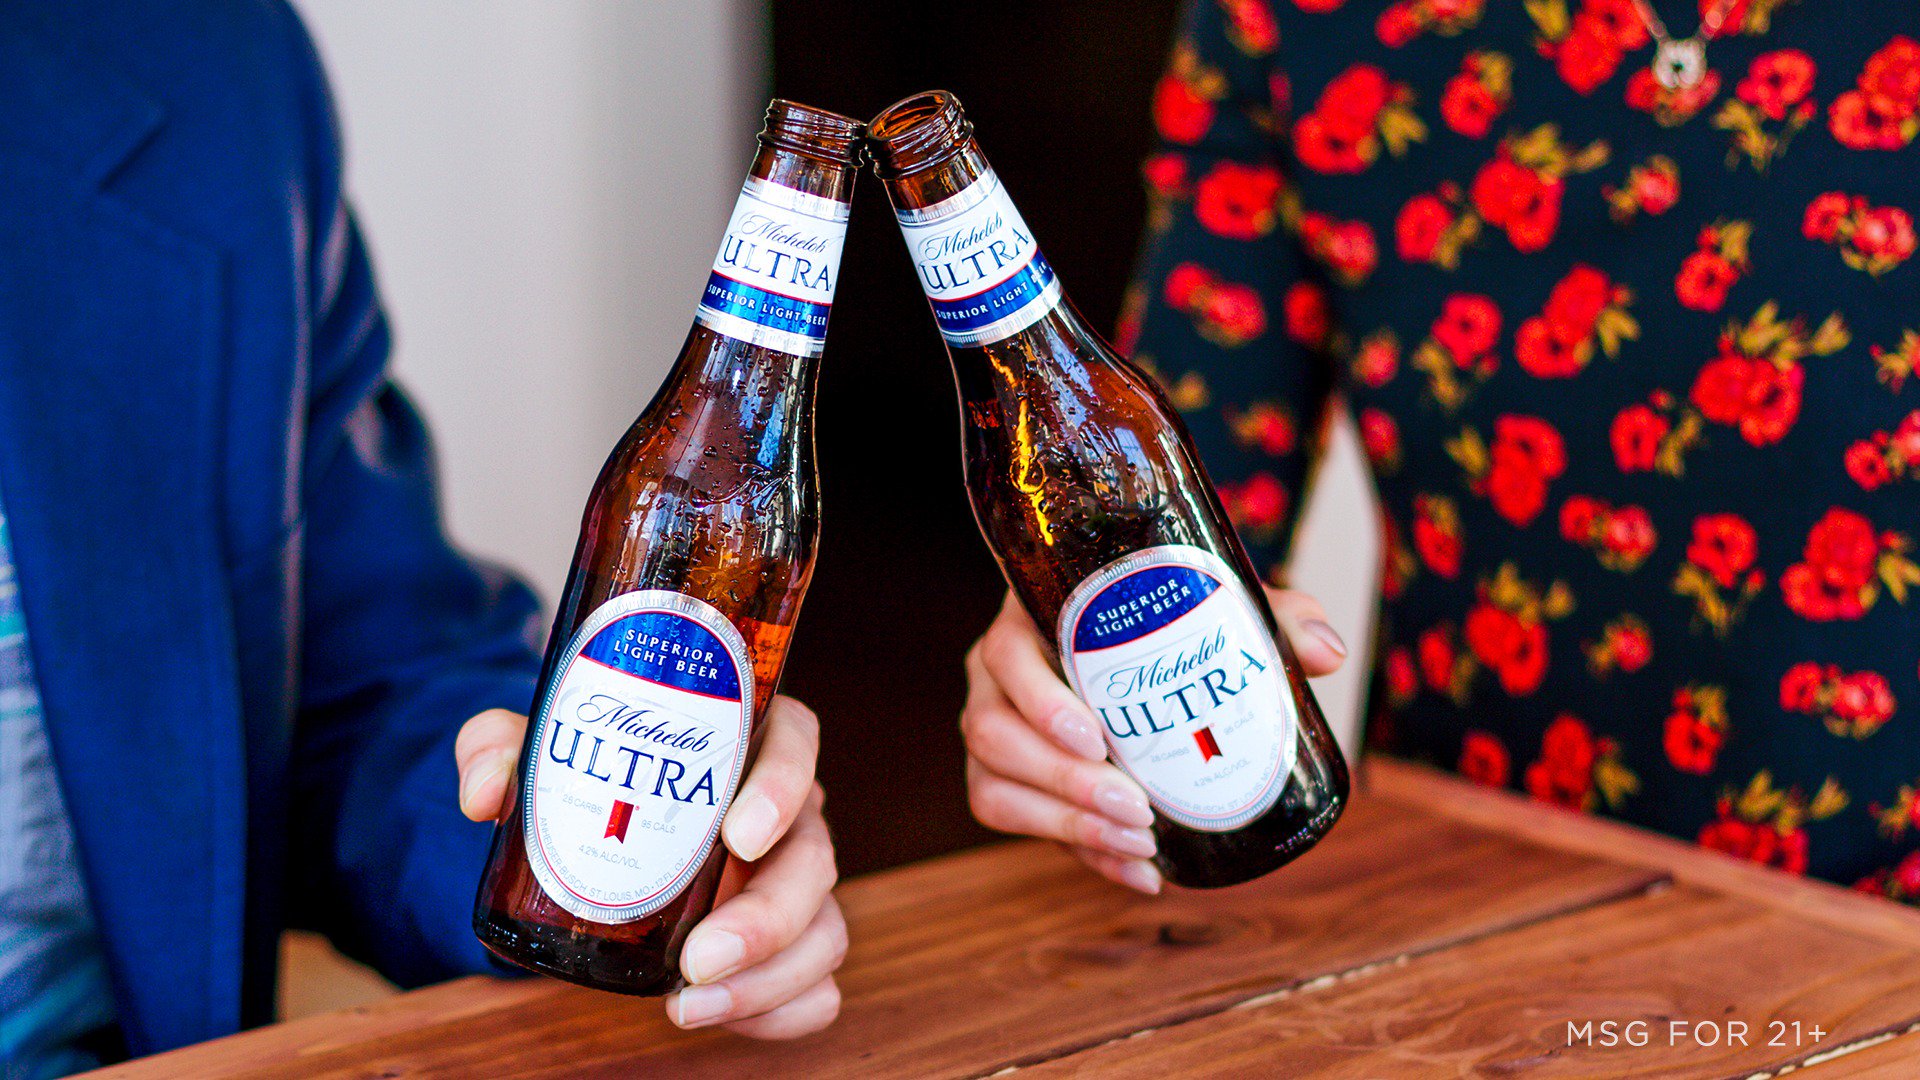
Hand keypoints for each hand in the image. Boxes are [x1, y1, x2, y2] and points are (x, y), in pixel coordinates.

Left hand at [457, 695, 844, 1037]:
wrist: (593, 837)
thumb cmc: (585, 778)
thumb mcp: (536, 750)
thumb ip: (498, 749)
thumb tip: (485, 793)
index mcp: (749, 747)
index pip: (796, 746)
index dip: (784, 789)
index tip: (739, 836)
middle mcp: (786, 816)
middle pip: (813, 858)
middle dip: (767, 919)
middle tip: (696, 960)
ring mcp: (794, 886)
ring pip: (822, 931)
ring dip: (768, 979)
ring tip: (688, 1006)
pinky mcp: (786, 947)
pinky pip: (815, 987)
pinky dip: (782, 1011)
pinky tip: (718, 1017)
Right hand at [961, 587, 1345, 893]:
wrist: (1142, 649)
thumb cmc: (1168, 617)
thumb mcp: (1215, 603)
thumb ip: (1271, 614)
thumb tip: (1326, 651)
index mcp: (1030, 618)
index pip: (1004, 655)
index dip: (1039, 700)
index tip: (1096, 738)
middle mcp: (998, 678)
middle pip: (991, 734)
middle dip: (1064, 782)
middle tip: (1137, 806)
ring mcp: (996, 733)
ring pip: (994, 788)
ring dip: (1064, 825)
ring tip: (1139, 843)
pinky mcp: (1011, 783)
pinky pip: (1019, 827)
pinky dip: (1081, 854)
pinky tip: (1140, 873)